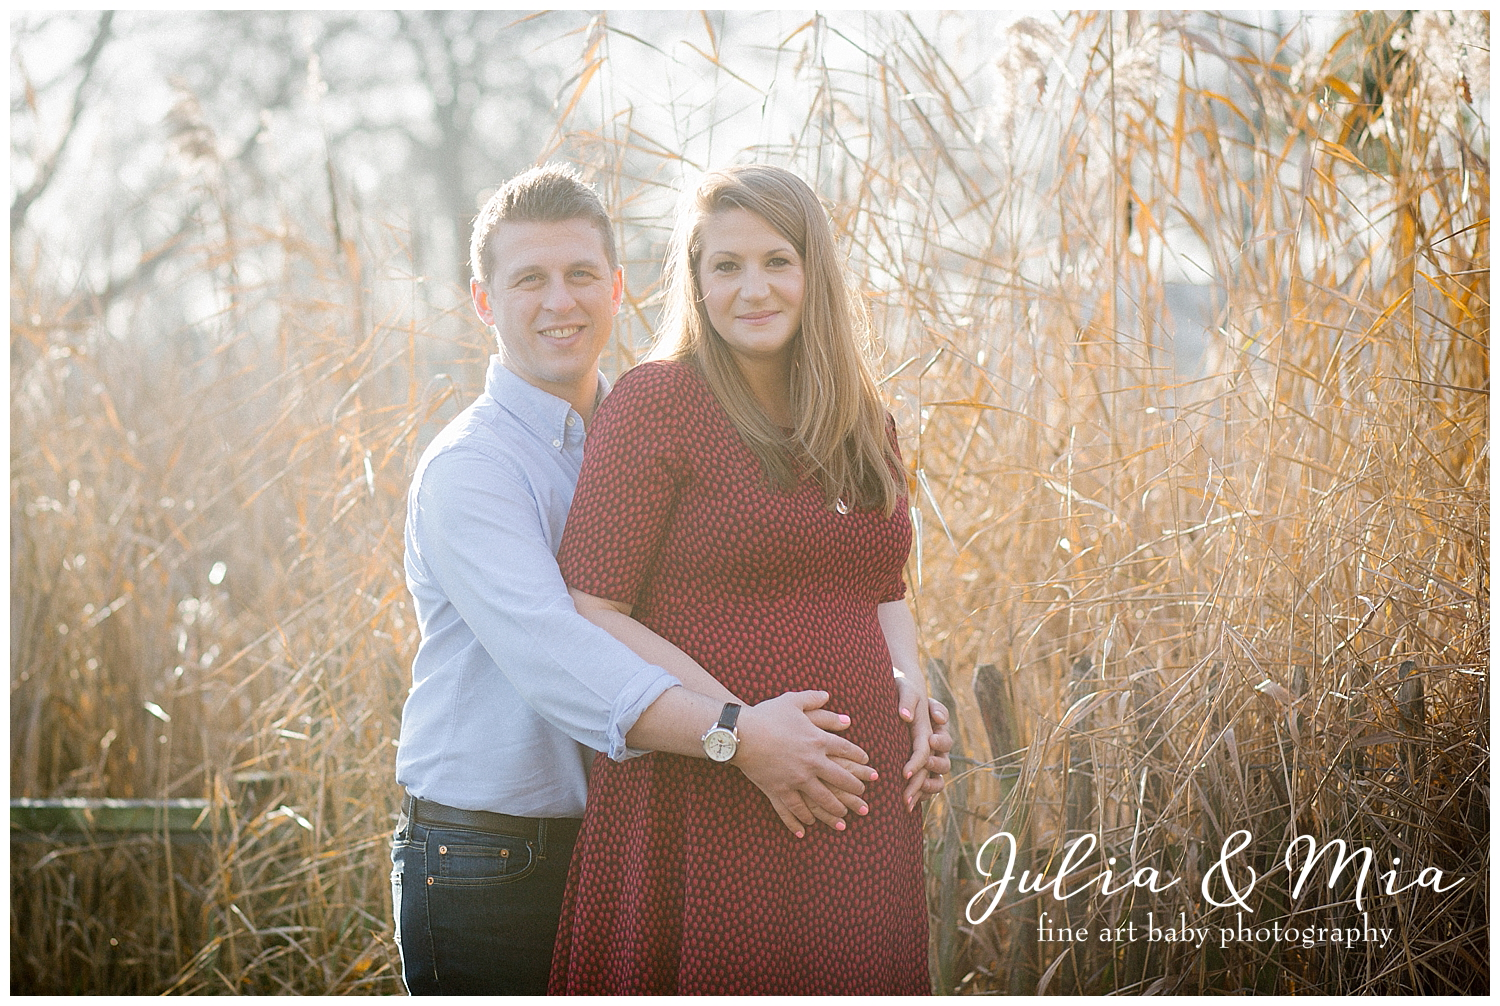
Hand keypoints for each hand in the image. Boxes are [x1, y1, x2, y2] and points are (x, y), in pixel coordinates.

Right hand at [734, 690, 874, 837]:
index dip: (859, 758)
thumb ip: (812, 698)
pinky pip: (793, 808)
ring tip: (843, 817)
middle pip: (840, 778)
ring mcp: (797, 779)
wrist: (743, 734)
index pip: (846, 750)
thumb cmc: (767, 715)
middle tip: (862, 796)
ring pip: (822, 799)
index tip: (867, 765)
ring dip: (834, 809)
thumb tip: (828, 695)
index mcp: (819, 740)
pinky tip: (806, 828)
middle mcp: (813, 762)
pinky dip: (800, 819)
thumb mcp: (792, 701)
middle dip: (853, 788)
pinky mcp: (780, 790)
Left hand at [895, 676, 949, 809]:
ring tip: (911, 795)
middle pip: (943, 762)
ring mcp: (929, 759)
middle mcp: (936, 746)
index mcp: (937, 728)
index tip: (922, 752)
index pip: (940, 742)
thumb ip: (907, 698)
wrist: (892, 697)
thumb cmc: (899, 690)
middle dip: (931, 769)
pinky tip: (906, 803)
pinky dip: (920, 795)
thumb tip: (905, 717)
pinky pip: (926, 788)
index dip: (933, 747)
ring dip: (927, 787)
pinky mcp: (919, 770)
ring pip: (938, 779)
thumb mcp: (903, 687)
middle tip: (913, 772)